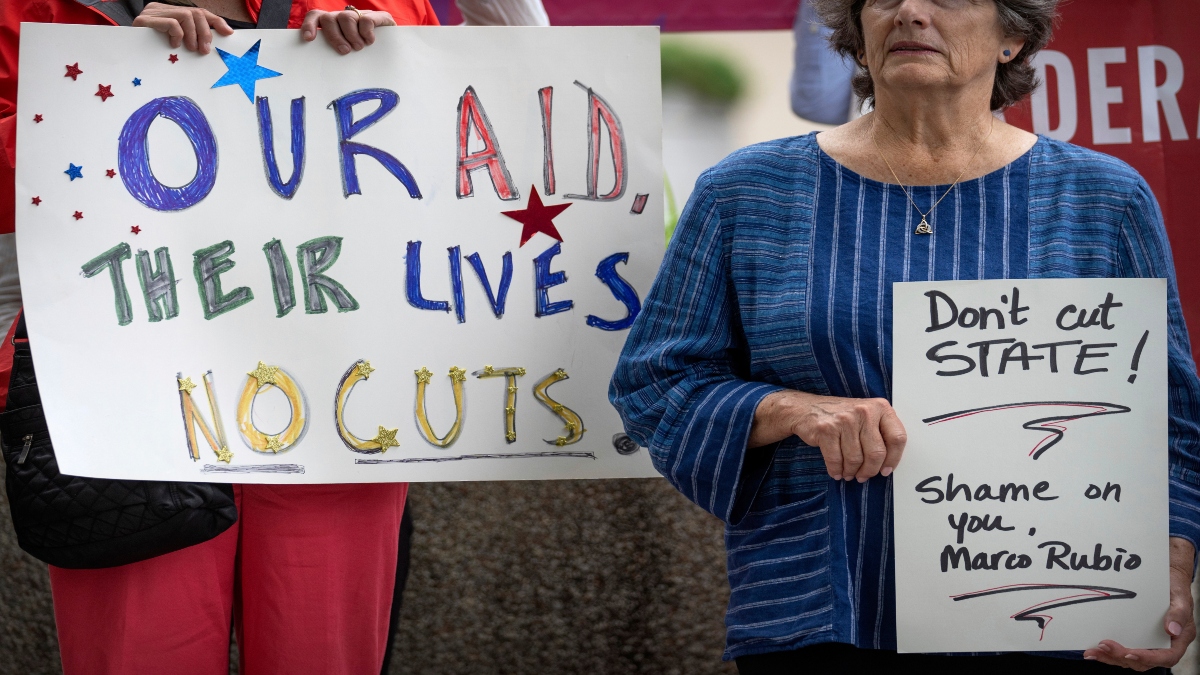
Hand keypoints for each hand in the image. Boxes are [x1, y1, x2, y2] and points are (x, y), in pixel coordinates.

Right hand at [132, 3, 232, 54]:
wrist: (125, 55)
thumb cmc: (153, 53)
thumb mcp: (177, 45)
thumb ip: (192, 40)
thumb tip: (214, 44)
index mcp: (171, 12)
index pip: (199, 12)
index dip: (215, 21)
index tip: (228, 34)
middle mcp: (162, 8)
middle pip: (194, 12)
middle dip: (205, 32)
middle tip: (205, 50)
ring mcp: (152, 12)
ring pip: (185, 15)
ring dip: (193, 34)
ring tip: (191, 49)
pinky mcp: (144, 20)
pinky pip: (171, 22)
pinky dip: (178, 34)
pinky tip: (174, 44)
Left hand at [300, 8, 396, 54]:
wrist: (396, 48)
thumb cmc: (367, 56)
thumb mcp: (349, 54)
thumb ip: (335, 53)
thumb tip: (323, 70)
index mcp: (333, 24)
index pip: (316, 16)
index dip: (310, 25)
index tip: (309, 39)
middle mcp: (343, 16)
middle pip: (329, 18)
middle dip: (335, 37)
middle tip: (345, 51)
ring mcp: (359, 15)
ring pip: (346, 18)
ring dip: (351, 35)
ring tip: (359, 47)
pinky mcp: (378, 16)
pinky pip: (365, 19)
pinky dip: (366, 31)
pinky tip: (370, 41)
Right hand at [749, 390, 906, 481]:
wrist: (806, 408)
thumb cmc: (842, 416)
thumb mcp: (866, 416)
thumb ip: (881, 433)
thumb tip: (888, 465)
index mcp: (880, 407)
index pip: (897, 438)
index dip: (893, 459)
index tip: (886, 470)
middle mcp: (864, 411)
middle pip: (876, 453)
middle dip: (870, 470)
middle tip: (864, 476)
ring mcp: (844, 420)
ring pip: (855, 459)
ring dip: (851, 472)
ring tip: (848, 473)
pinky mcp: (826, 429)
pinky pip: (835, 460)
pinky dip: (836, 470)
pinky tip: (836, 472)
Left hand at [1084, 537, 1195, 669]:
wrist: (1165, 579)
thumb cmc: (1175, 589)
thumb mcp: (1181, 598)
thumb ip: (1179, 613)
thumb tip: (1172, 630)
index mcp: (1177, 640)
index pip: (1166, 657)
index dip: (1148, 658)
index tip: (1130, 653)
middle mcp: (1162, 645)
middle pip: (1143, 661)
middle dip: (1121, 656)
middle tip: (1102, 647)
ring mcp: (1147, 643)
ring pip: (1130, 658)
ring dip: (1110, 657)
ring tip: (1091, 653)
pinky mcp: (1134, 638)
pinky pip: (1122, 648)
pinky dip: (1108, 651)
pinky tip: (1093, 649)